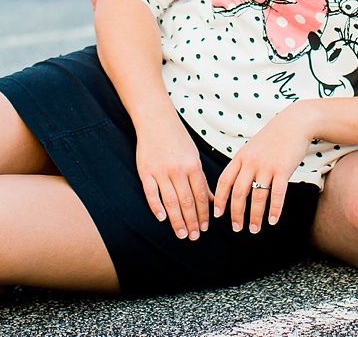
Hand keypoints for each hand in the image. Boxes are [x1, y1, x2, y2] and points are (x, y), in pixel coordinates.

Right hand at [135, 115, 212, 239]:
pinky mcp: (145, 171)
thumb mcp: (193, 156)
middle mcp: (178, 170)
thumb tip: (212, 200)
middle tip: (194, 237)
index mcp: (193, 166)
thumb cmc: (177, 138)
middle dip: (192, 222)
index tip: (205, 228)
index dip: (203, 214)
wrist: (155, 119)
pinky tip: (162, 219)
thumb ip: (201, 179)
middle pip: (187, 202)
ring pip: (171, 201)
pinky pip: (151, 193)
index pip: (201, 196)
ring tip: (182, 234)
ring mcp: (161, 171)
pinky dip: (157, 207)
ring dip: (177, 220)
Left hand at [213, 102, 316, 233]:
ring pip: (257, 196)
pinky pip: (277, 193)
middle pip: (239, 193)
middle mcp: (251, 162)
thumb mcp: (252, 147)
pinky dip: (274, 209)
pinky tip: (273, 221)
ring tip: (254, 229)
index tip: (218, 215)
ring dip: (255, 216)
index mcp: (240, 157)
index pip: (224, 181)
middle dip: (236, 214)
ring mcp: (267, 165)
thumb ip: (243, 164)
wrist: (294, 123)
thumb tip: (234, 185)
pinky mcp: (283, 169)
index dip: (220, 200)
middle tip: (236, 228)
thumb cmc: (273, 137)